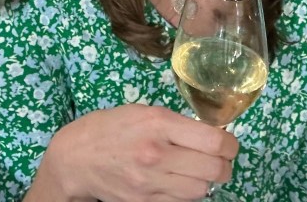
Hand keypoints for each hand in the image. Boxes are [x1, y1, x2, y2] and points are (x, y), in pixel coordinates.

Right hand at [27, 103, 237, 201]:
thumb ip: (176, 124)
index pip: (213, 141)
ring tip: (198, 170)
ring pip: (201, 190)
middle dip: (224, 165)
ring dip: (206, 181)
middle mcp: (156, 154)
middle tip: (220, 159)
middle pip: (213, 169)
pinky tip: (180, 181)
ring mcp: (150, 183)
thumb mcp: (144, 112)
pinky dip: (187, 193)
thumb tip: (211, 134)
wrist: (76, 158)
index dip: (230, 144)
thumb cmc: (111, 128)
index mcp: (158, 124)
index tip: (228, 143)